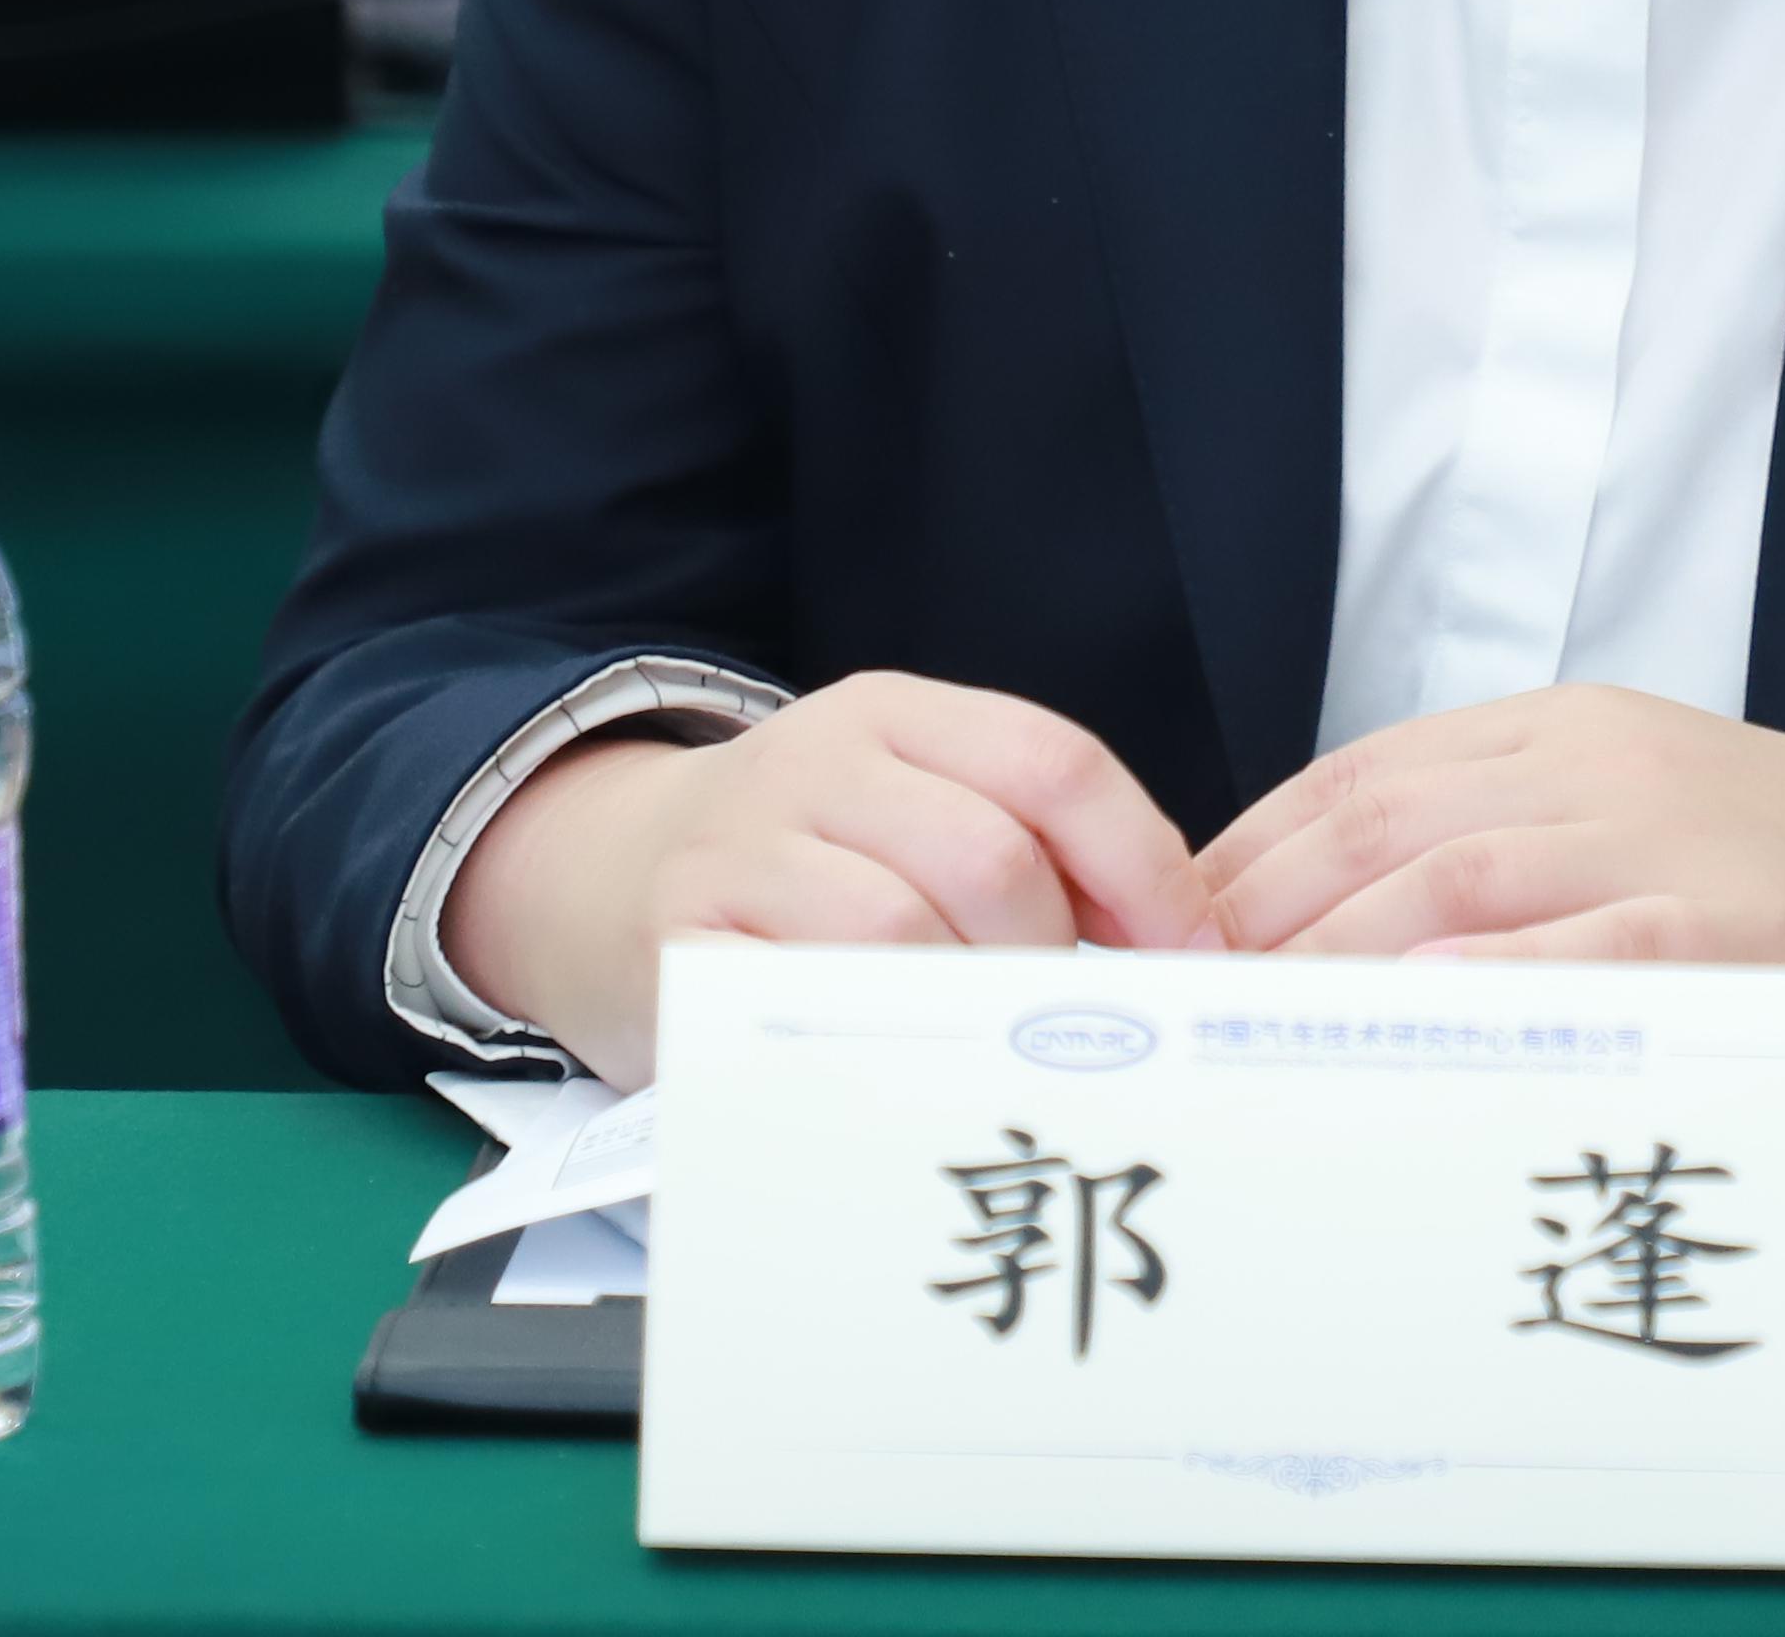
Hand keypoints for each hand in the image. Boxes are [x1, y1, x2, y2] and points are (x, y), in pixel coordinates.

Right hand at [437, 670, 1205, 1090]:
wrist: (593, 879)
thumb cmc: (792, 867)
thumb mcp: (902, 809)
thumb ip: (1022, 846)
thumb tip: (1178, 948)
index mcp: (894, 715)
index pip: (1054, 763)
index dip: (1144, 867)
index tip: (1192, 957)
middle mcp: (817, 760)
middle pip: (992, 855)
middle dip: (1051, 959)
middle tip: (1061, 1026)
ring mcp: (742, 846)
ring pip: (902, 926)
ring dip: (965, 1010)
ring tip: (978, 1049)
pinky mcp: (681, 940)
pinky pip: (804, 999)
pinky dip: (870, 1042)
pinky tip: (895, 1067)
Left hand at [1192, 686, 1784, 1091]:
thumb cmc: (1779, 877)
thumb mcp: (1627, 813)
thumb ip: (1493, 843)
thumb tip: (1309, 936)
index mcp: (1562, 729)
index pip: (1358, 776)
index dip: (1246, 856)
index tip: (1163, 936)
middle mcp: (1600, 767)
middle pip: (1382, 824)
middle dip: (1261, 917)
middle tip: (1173, 1007)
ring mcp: (1666, 839)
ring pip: (1458, 877)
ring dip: (1335, 961)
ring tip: (1246, 1034)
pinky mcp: (1731, 923)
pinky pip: (1590, 948)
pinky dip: (1490, 980)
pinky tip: (1412, 1022)